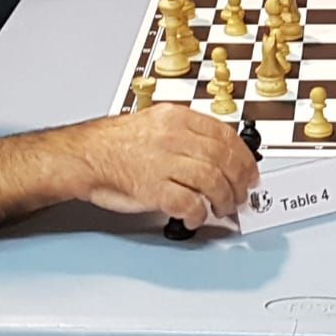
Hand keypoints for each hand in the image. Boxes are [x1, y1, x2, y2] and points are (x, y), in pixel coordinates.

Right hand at [79, 105, 258, 228]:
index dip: (244, 157)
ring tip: (223, 208)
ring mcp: (163, 162)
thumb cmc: (115, 144)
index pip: (225, 135)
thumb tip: (217, 154)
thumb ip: (187, 135)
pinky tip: (197, 217)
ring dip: (224, 199)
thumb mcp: (156, 124)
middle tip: (242, 195)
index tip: (250, 171)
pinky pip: (189, 203)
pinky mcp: (153, 188)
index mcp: (177, 117)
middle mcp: (173, 136)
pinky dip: (199, 214)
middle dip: (240, 181)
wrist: (84, 155)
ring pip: (212, 181)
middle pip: (224, 159)